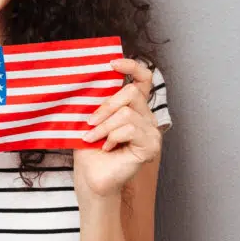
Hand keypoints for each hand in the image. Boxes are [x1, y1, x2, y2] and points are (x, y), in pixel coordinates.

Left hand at [73, 57, 165, 199]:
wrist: (91, 177)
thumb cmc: (90, 150)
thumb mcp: (90, 118)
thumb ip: (97, 100)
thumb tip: (88, 77)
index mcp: (133, 107)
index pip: (143, 79)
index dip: (132, 66)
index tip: (111, 63)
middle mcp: (146, 116)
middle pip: (131, 92)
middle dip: (106, 106)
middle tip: (89, 122)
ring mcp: (151, 131)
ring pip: (127, 113)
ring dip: (104, 126)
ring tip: (93, 139)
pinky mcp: (151, 145)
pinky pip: (130, 129)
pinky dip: (113, 137)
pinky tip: (108, 148)